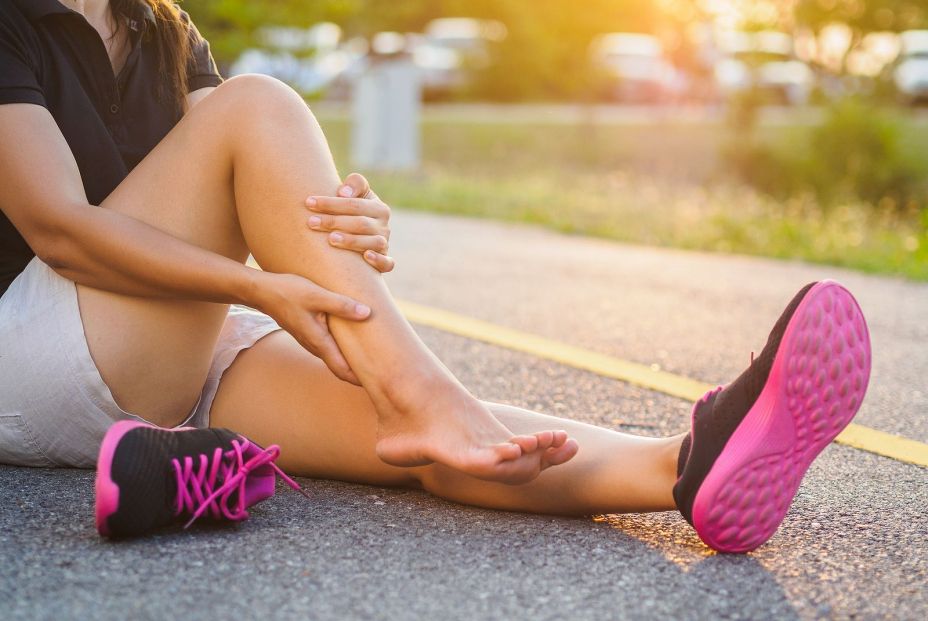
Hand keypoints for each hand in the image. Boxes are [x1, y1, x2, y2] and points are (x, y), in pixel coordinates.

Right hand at [250, 271, 369, 384]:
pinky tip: (353, 341)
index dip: (359, 379)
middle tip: (380, 374)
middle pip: (339, 367)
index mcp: (318, 341)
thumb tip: (367, 313)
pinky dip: (342, 349)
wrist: (263, 291)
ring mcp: (310, 340)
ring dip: (350, 361)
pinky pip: (329, 346)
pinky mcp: (308, 332)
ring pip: (334, 357)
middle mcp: (314, 345)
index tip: (377, 383)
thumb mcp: (318, 295)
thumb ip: (342, 305)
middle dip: (358, 373)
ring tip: (371, 360)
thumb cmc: (289, 292)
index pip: (342, 369)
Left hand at [305, 172, 394, 272]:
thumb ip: (355, 184)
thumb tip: (343, 193)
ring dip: (352, 241)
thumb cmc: (352, 212)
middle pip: (360, 224)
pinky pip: (387, 263)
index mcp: (379, 208)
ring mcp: (384, 245)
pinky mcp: (385, 262)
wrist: (361, 233)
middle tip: (311, 222)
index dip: (331, 203)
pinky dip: (379, 260)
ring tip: (331, 239)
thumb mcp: (357, 194)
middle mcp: (384, 227)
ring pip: (373, 243)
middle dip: (335, 222)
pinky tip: (366, 256)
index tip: (309, 203)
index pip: (354, 205)